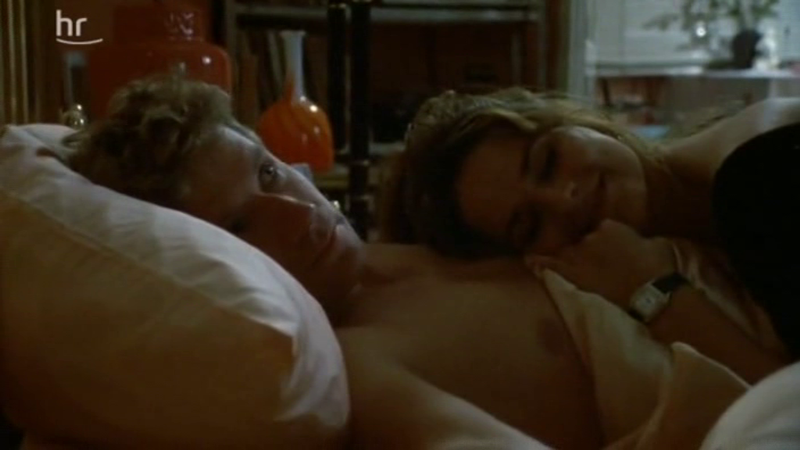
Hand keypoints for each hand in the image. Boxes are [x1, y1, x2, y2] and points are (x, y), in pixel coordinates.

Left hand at [526, 220, 676, 307]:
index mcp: (610, 225)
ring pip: (567, 252)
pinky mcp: (575, 275)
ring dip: (566, 258)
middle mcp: (591, 236)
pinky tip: (528, 261)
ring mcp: (580, 255)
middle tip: (599, 265)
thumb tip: (641, 243)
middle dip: (587, 252)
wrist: (651, 293)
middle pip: (582, 241)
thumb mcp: (657, 244)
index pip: (600, 229)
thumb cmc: (661, 268)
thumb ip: (641, 240)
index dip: (604, 242)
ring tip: (561, 263)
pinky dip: (539, 263)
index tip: (610, 251)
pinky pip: (551, 266)